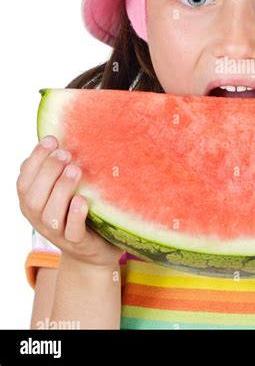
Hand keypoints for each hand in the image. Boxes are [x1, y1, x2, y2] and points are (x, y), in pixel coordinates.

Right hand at [17, 135, 122, 267]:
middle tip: (66, 153)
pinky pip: (72, 231)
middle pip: (34, 196)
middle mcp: (40, 219)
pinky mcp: (78, 243)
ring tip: (76, 170)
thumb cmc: (76, 212)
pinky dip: (75, 215)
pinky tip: (82, 200)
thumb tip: (52, 140)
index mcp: (32, 203)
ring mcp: (57, 233)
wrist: (93, 252)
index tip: (51, 139)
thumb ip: (53, 171)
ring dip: (61, 189)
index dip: (35, 159)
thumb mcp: (60, 191)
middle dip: (48, 171)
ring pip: (50, 214)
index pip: (24, 180)